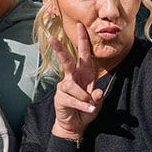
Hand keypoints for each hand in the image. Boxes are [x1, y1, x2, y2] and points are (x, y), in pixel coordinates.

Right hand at [49, 23, 104, 140]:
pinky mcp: (60, 97)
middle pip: (67, 61)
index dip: (82, 40)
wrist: (74, 125)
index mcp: (84, 74)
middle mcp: (73, 78)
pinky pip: (72, 99)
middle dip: (60, 49)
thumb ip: (98, 98)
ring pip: (72, 85)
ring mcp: (64, 87)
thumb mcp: (97, 104)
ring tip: (89, 105)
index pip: (84, 55)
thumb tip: (97, 91)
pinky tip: (88, 109)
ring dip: (83, 96)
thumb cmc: (86, 111)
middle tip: (52, 38)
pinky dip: (82, 105)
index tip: (80, 25)